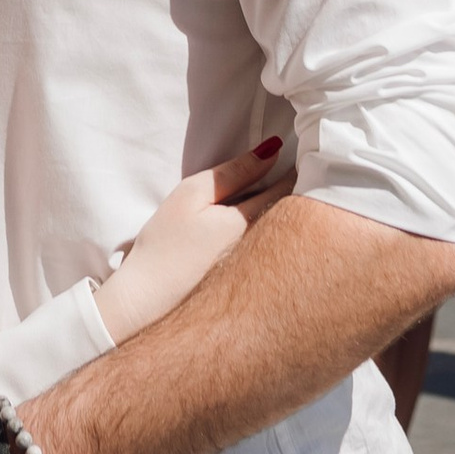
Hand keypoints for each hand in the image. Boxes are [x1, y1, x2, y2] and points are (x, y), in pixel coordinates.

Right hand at [97, 134, 291, 340]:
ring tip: (294, 196)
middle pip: (291, 215)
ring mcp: (256, 272)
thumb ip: (233, 172)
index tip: (306, 153)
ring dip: (289, 216)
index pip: (286, 189)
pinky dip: (276, 238)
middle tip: (307, 169)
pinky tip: (270, 233)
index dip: (297, 169)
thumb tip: (272, 151)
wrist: (147, 303)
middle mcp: (261, 250)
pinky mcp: (248, 287)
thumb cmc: (165, 244)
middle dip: (302, 193)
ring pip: (282, 235)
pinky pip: (270, 254)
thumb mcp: (192, 196)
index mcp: (250, 223)